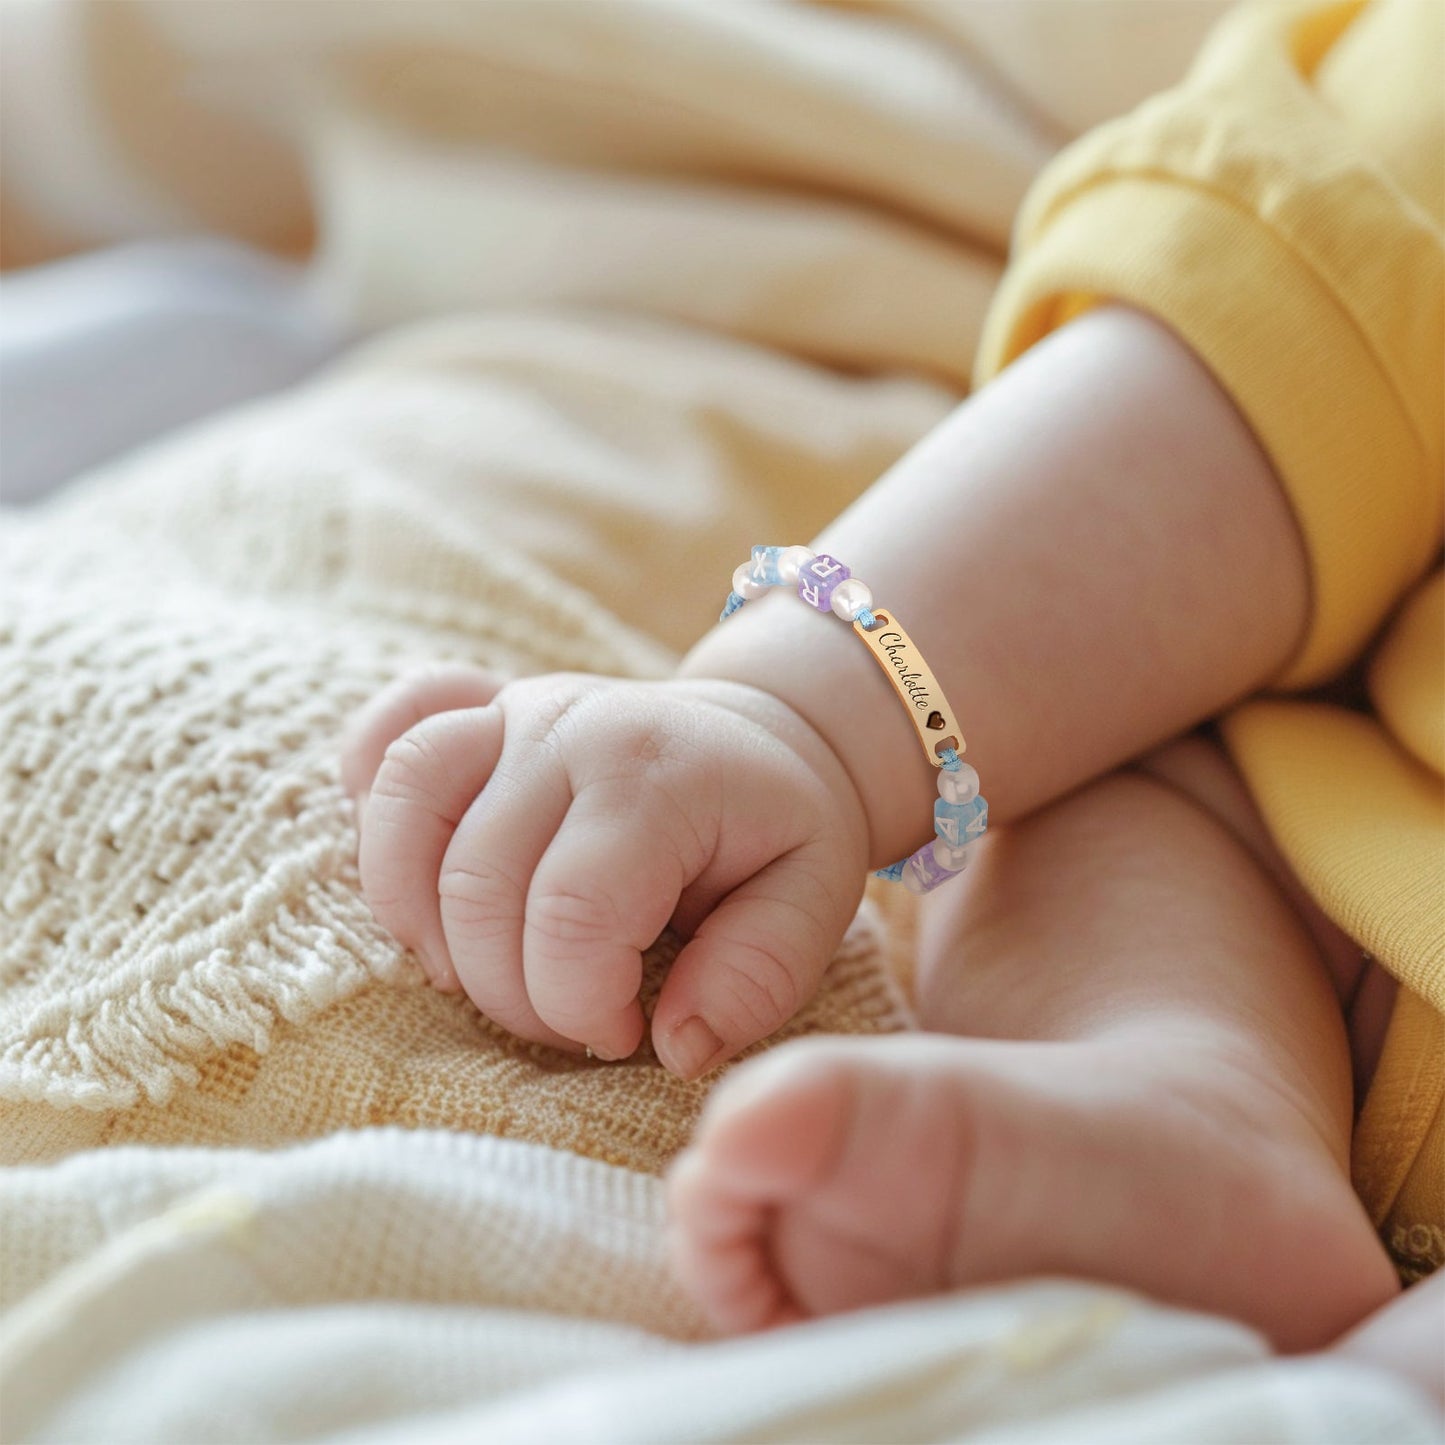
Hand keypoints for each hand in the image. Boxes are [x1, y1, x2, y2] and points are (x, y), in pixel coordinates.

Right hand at [340, 664, 869, 1077]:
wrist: (761, 736)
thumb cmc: (779, 831)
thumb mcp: (816, 903)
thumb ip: (757, 978)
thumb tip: (672, 1048)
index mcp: (655, 778)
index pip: (570, 914)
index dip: (575, 1005)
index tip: (621, 1033)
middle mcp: (568, 727)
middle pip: (476, 885)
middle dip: (508, 991)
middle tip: (566, 1018)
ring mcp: (512, 710)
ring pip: (405, 812)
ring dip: (423, 923)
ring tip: (478, 972)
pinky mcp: (475, 709)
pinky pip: (386, 741)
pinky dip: (380, 818)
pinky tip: (419, 881)